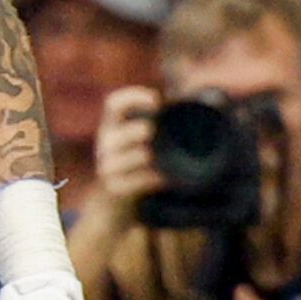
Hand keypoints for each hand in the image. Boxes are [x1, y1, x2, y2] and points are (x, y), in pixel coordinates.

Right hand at [93, 86, 165, 214]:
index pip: (114, 104)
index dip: (132, 97)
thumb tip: (194, 107)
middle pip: (114, 133)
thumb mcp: (136, 141)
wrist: (111, 202)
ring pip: (119, 160)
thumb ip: (155, 125)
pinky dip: (148, 180)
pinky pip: (130, 183)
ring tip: (153, 157)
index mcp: (113, 126)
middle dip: (133, 131)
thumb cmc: (133, 164)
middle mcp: (106, 144)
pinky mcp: (114, 188)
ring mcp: (107, 167)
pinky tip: (162, 178)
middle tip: (151, 130)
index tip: (156, 100)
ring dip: (140, 156)